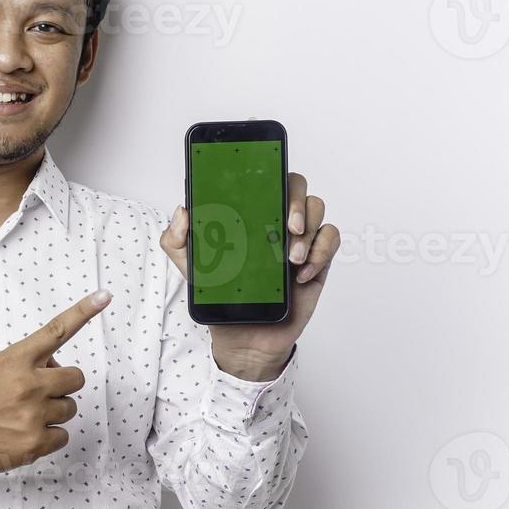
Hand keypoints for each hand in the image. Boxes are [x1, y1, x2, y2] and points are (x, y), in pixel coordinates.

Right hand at [0, 289, 111, 477]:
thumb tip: (57, 368)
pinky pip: (63, 434)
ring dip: (53, 411)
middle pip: (76, 377)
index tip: (104, 295)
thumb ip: (28, 362)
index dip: (83, 311)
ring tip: (24, 415)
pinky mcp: (35, 443)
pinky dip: (48, 436)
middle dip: (63, 384)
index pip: (56, 330)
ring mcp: (33, 415)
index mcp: (16, 360)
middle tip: (39, 392)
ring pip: (70, 407)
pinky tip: (25, 434)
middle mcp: (28, 384)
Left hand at [159, 172, 338, 380]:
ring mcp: (298, 239)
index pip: (264, 178)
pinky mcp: (317, 261)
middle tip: (288, 227)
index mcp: (249, 215)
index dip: (269, 169)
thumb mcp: (191, 268)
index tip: (266, 182)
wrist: (243, 339)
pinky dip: (321, 252)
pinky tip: (300, 274)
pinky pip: (331, 238)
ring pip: (318, 209)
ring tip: (290, 259)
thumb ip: (177, 240)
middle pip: (297, 186)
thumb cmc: (222, 297)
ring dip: (308, 231)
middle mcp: (276, 221)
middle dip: (297, 201)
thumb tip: (182, 211)